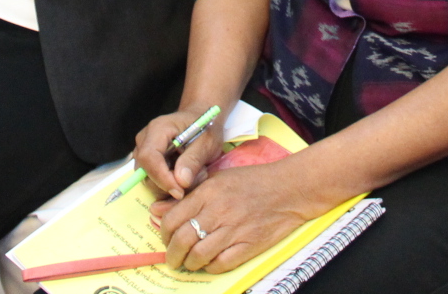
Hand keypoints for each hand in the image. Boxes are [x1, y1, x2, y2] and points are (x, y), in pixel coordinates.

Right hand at [133, 107, 229, 200]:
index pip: (149, 157)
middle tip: (195, 179)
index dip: (162, 177)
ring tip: (195, 174)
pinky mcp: (148, 163)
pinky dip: (170, 185)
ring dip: (171, 185)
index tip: (180, 191)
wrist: (200, 120)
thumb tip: (181, 182)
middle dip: (169, 183)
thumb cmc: (204, 127)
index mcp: (158, 129)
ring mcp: (143, 151)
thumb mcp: (207, 142)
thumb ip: (194, 160)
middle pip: (146, 171)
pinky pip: (153, 181)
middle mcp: (145, 140)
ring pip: (149, 180)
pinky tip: (187, 176)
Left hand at [150, 158, 320, 273]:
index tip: (166, 239)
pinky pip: (221, 264)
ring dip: (189, 263)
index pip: (171, 218)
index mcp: (207, 193)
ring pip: (198, 256)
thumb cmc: (254, 181)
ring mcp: (233, 230)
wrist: (290, 188)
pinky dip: (211, 267)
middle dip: (172, 255)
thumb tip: (157, 210)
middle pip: (182, 240)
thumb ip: (187, 195)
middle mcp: (217, 211)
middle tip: (173, 259)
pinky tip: (210, 263)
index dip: (163, 234)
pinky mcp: (248, 245)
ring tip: (190, 263)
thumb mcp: (217, 180)